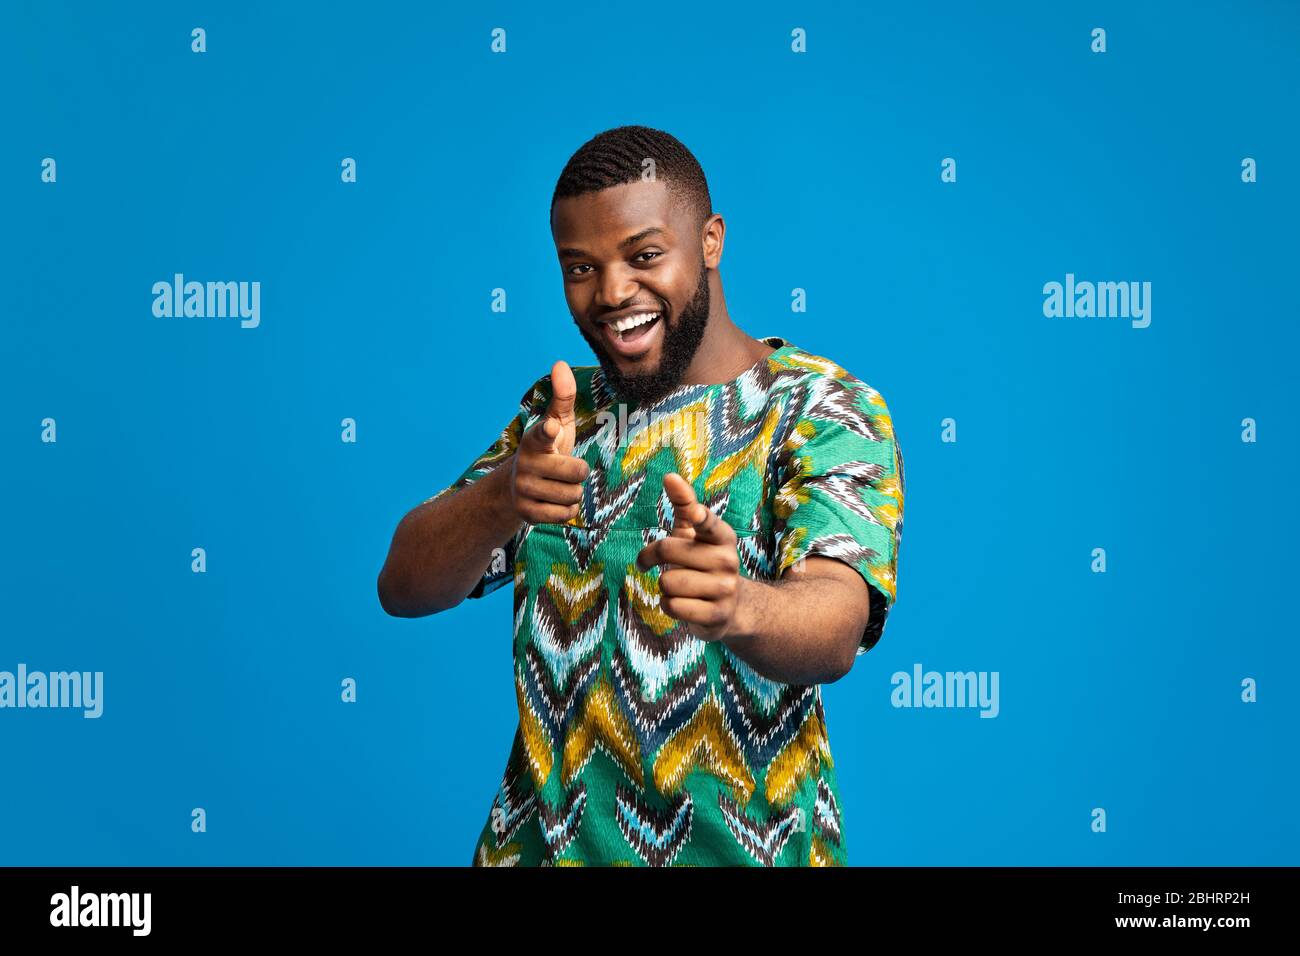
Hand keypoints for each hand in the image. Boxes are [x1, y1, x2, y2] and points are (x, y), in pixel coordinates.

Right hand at [507, 360, 589, 523]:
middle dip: (580, 473)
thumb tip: (559, 362)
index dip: (550, 432)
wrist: (517, 488)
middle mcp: (527, 463)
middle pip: (578, 472)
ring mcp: (524, 489)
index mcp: (536, 438)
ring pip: (574, 495)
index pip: (544, 433)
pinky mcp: (527, 513)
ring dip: (574, 492)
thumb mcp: (557, 422)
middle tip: (566, 469)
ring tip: (559, 485)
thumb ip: (563, 396)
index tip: (552, 428)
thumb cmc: (547, 449)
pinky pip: (566, 515)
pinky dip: (567, 510)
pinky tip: (554, 501)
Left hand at [635, 472, 744, 641]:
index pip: (708, 522)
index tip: (694, 513)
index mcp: (722, 536)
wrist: (732, 607)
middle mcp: (728, 561)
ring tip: (678, 586)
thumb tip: (669, 476)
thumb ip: (684, 504)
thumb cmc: (703, 561)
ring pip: (668, 582)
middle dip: (651, 556)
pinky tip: (682, 603)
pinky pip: (672, 606)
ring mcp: (724, 590)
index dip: (699, 517)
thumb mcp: (694, 533)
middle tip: (648, 561)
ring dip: (664, 585)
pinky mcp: (716, 616)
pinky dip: (668, 605)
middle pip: (668, 550)